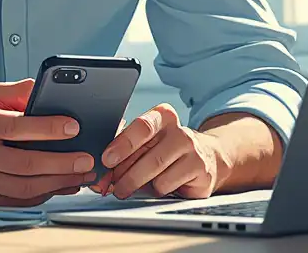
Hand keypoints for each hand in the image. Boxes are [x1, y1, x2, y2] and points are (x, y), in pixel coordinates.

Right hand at [0, 79, 96, 213]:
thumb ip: (15, 92)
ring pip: (26, 188)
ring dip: (60, 182)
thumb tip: (42, 88)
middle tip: (88, 158)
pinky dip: (47, 194)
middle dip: (62, 162)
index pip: (15, 126)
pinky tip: (64, 184)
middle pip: (25, 163)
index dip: (47, 127)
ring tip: (83, 173)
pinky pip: (21, 202)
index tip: (74, 127)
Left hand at [93, 103, 223, 199]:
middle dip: (126, 175)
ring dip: (137, 185)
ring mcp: (193, 152)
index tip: (107, 159)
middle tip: (112, 185)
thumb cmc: (165, 149)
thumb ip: (126, 148)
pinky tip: (156, 186)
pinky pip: (169, 186)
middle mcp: (181, 131)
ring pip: (158, 175)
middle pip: (149, 157)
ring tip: (128, 188)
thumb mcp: (146, 141)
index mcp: (163, 116)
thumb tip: (104, 167)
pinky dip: (156, 190)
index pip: (142, 127)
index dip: (122, 144)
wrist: (203, 158)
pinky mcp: (200, 172)